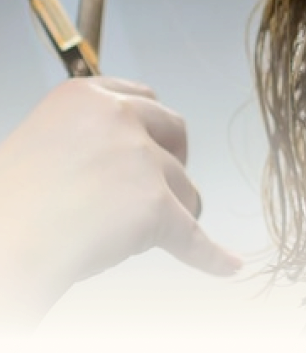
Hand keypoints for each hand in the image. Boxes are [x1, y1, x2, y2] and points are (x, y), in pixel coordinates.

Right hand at [0, 77, 240, 327]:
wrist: (0, 243)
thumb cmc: (8, 204)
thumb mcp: (44, 141)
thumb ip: (86, 136)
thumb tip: (121, 160)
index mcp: (87, 96)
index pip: (143, 99)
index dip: (152, 127)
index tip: (154, 144)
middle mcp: (119, 117)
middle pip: (174, 131)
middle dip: (173, 158)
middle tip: (160, 184)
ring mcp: (140, 159)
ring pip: (183, 186)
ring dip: (173, 209)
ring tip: (141, 235)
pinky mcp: (154, 206)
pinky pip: (191, 236)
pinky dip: (210, 255)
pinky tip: (227, 265)